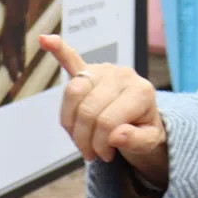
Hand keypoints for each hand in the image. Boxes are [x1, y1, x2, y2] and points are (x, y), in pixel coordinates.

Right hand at [41, 35, 168, 185]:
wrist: (143, 117)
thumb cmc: (145, 128)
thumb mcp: (152, 141)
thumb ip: (139, 141)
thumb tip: (117, 136)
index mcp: (141, 91)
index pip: (107, 121)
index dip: (101, 144)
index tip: (106, 157)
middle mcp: (122, 75)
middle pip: (87, 110)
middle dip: (85, 139)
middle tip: (91, 154)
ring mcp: (104, 70)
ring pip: (72, 94)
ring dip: (70, 123)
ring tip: (81, 140)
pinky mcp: (89, 69)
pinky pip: (71, 58)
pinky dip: (58, 49)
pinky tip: (46, 40)